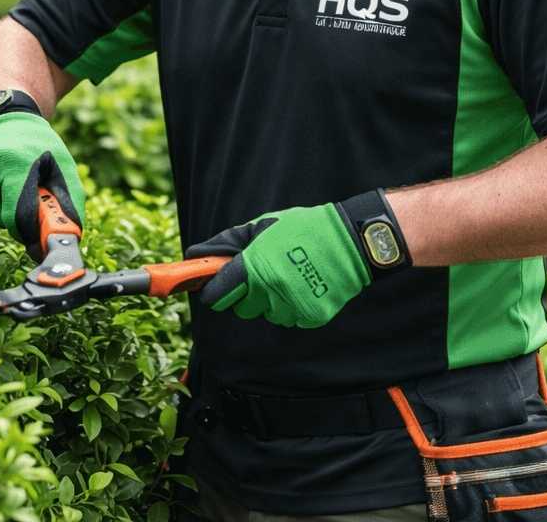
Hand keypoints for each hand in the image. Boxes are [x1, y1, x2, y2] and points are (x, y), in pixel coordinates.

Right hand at [0, 112, 84, 254]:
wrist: (3, 119)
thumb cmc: (38, 146)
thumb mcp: (63, 165)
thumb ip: (70, 200)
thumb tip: (71, 236)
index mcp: (17, 164)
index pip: (18, 216)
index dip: (30, 233)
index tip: (39, 237)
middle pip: (4, 220)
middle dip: (19, 219)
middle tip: (27, 199)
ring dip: (2, 213)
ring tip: (10, 187)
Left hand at [185, 192, 407, 327]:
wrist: (351, 242)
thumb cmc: (302, 230)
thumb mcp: (260, 227)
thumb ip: (226, 244)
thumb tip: (195, 256)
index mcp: (255, 267)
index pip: (217, 296)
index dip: (213, 292)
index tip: (214, 289)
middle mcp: (271, 290)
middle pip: (241, 309)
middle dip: (246, 294)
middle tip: (263, 274)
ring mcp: (292, 307)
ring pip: (267, 315)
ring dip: (272, 301)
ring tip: (289, 276)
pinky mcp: (310, 317)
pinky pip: (290, 319)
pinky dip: (293, 307)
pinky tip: (305, 286)